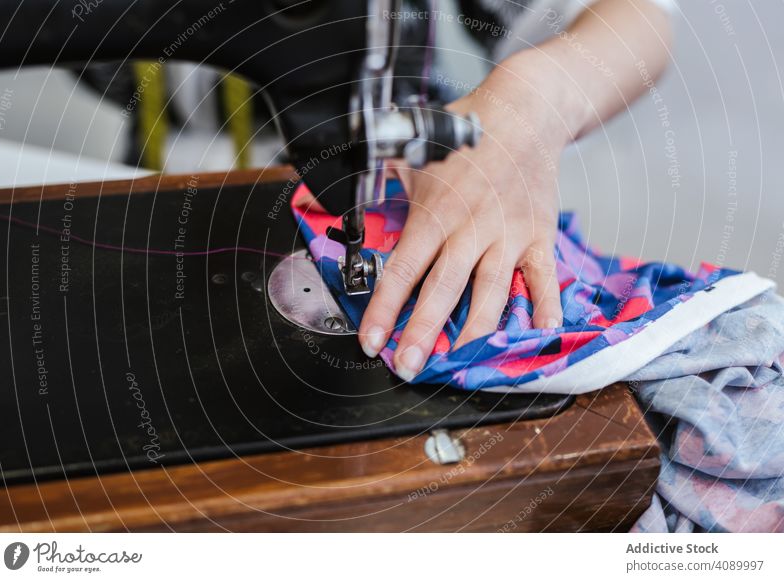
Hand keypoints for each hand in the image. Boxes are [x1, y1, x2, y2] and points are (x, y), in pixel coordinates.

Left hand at [359, 50, 582, 380]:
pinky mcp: (539, 236)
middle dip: (424, 332)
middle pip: (444, 289)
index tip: (372, 341)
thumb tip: (353, 211)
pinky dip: (545, 307)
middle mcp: (471, 228)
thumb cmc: (463, 138)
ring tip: (461, 364)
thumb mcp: (414, 158)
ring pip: (492, 292)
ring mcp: (508, 235)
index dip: (385, 308)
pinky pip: (544, 278)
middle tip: (409, 366)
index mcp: (436, 213)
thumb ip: (385, 188)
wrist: (523, 112)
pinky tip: (541, 335)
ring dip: (475, 333)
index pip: (403, 269)